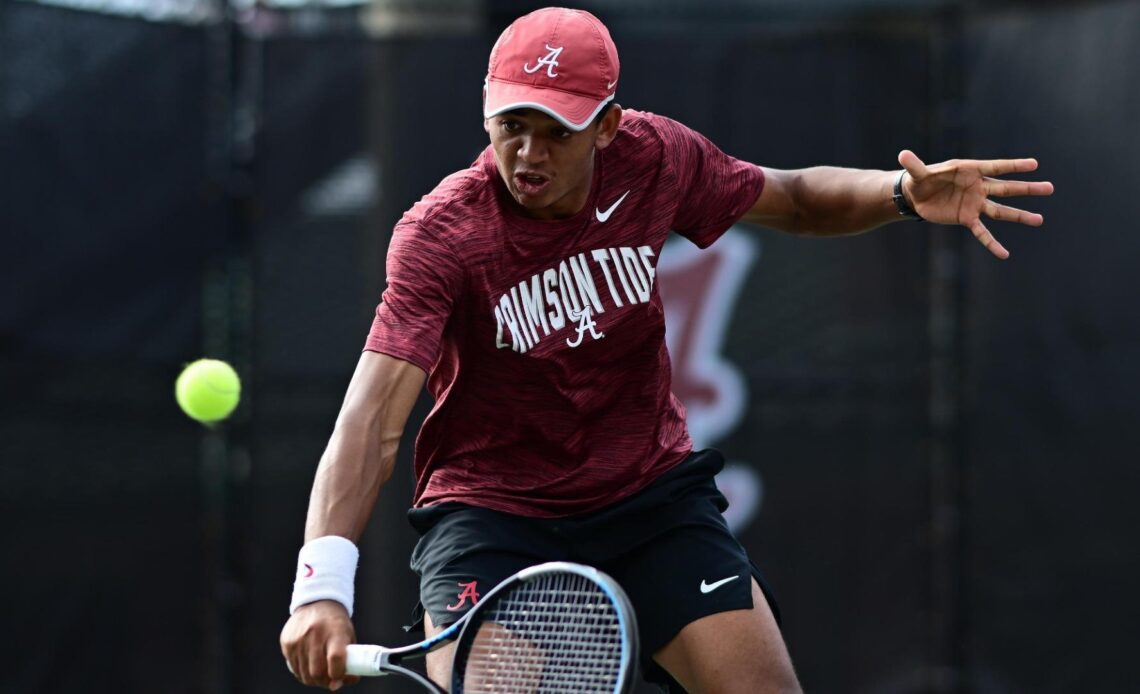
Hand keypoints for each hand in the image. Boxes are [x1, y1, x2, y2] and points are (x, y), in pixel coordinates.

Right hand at [280, 600, 360, 690]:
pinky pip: (294, 667)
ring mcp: (298, 638)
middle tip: (330, 681)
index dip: (338, 674)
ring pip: (304, 673)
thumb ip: (348, 660)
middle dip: (324, 682)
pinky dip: (302, 672)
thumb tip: (341, 683)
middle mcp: (315, 634)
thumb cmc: (336, 623)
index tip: (340, 679)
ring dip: (313, 679)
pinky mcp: (286, 642)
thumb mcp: (348, 636)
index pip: (336, 658)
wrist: (317, 602)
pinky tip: (309, 665)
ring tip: (320, 674)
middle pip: (317, 671)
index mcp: (335, 631)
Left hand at [899, 150, 1054, 258]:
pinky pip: (982, 232)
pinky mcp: (967, 218)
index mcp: (969, 170)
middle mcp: (977, 186)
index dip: (1013, 166)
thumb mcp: (917, 173)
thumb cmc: (922, 179)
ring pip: (1001, 210)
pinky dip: (991, 243)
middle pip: (1006, 188)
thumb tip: (902, 154)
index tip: (1034, 164)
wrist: (917, 196)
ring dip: (1019, 215)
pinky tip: (1004, 254)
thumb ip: (914, 166)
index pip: (995, 167)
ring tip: (1040, 220)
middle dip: (1027, 188)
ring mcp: (975, 203)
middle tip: (1050, 188)